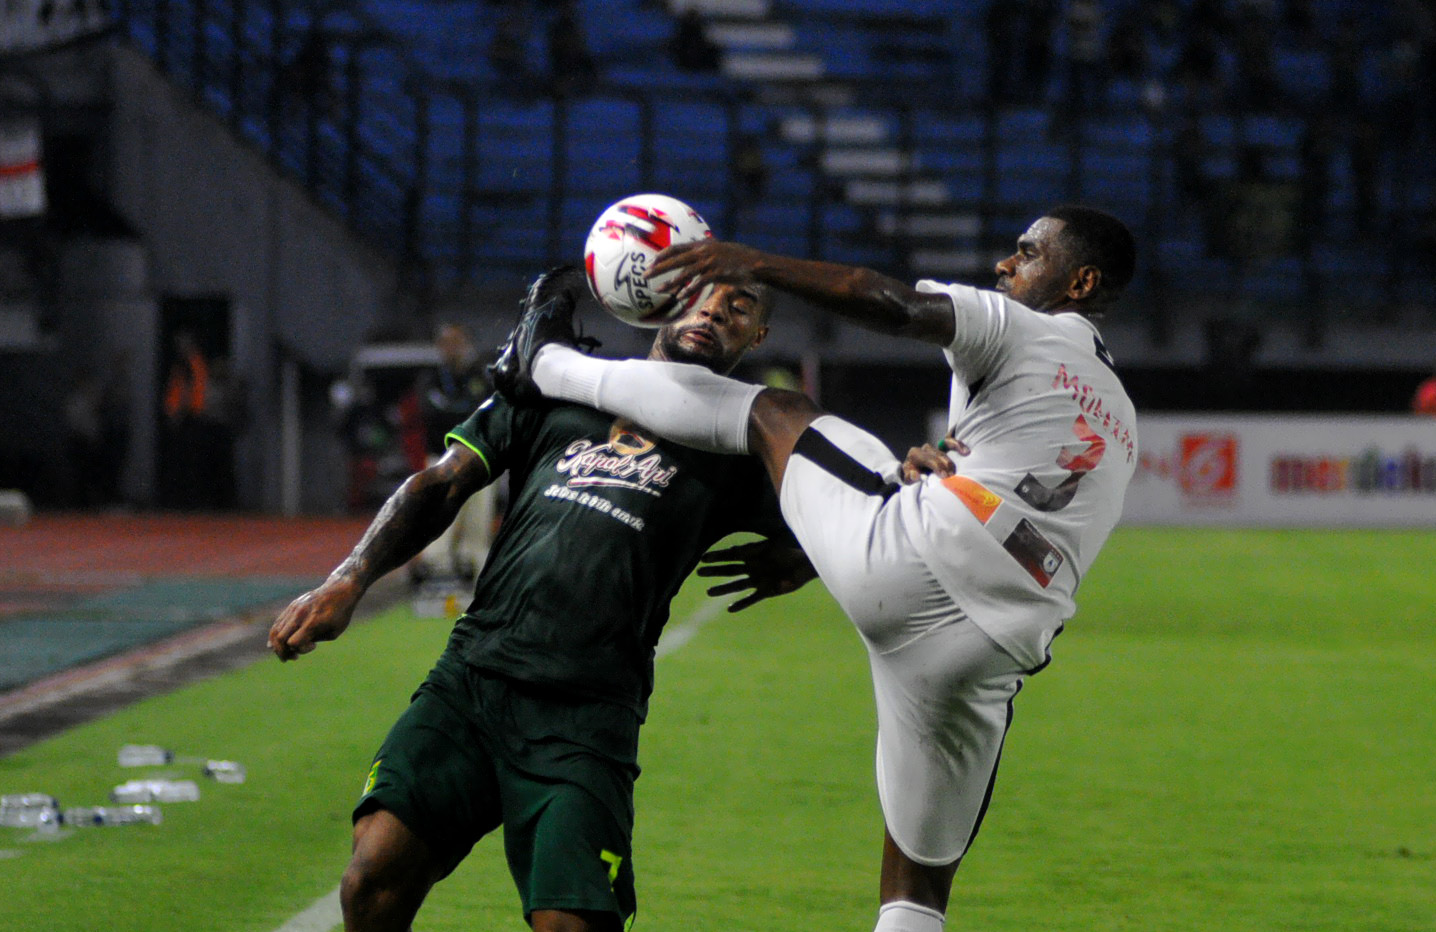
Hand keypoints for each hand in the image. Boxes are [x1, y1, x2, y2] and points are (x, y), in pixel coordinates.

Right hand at [267, 577, 362, 661]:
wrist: (340, 589)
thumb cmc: (340, 613)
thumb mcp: (333, 632)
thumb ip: (314, 639)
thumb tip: (294, 646)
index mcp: (313, 622)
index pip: (294, 642)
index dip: (301, 650)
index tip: (314, 645)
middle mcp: (300, 615)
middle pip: (280, 638)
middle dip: (283, 652)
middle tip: (292, 658)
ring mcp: (294, 608)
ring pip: (275, 630)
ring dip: (277, 645)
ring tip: (285, 654)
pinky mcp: (292, 605)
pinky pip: (278, 622)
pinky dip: (276, 635)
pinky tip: (277, 644)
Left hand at [650, 240, 761, 303]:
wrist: (755, 263)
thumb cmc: (739, 258)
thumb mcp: (720, 250)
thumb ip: (706, 252)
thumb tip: (696, 258)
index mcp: (702, 245)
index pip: (676, 248)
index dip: (661, 255)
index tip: (650, 262)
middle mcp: (703, 252)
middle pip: (675, 260)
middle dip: (658, 268)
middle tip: (645, 275)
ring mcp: (709, 263)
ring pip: (684, 273)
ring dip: (669, 283)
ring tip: (658, 290)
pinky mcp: (716, 273)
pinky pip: (698, 283)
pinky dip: (688, 291)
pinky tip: (680, 297)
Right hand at [697, 539, 816, 612]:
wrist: (810, 560)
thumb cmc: (793, 546)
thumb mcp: (773, 543)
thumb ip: (755, 547)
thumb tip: (734, 549)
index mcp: (753, 553)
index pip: (731, 555)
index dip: (717, 556)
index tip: (703, 558)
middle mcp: (753, 567)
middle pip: (729, 570)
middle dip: (714, 571)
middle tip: (698, 572)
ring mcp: (759, 579)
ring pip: (736, 585)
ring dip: (723, 588)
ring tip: (709, 591)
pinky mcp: (768, 591)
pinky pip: (752, 599)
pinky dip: (742, 604)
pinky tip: (730, 609)